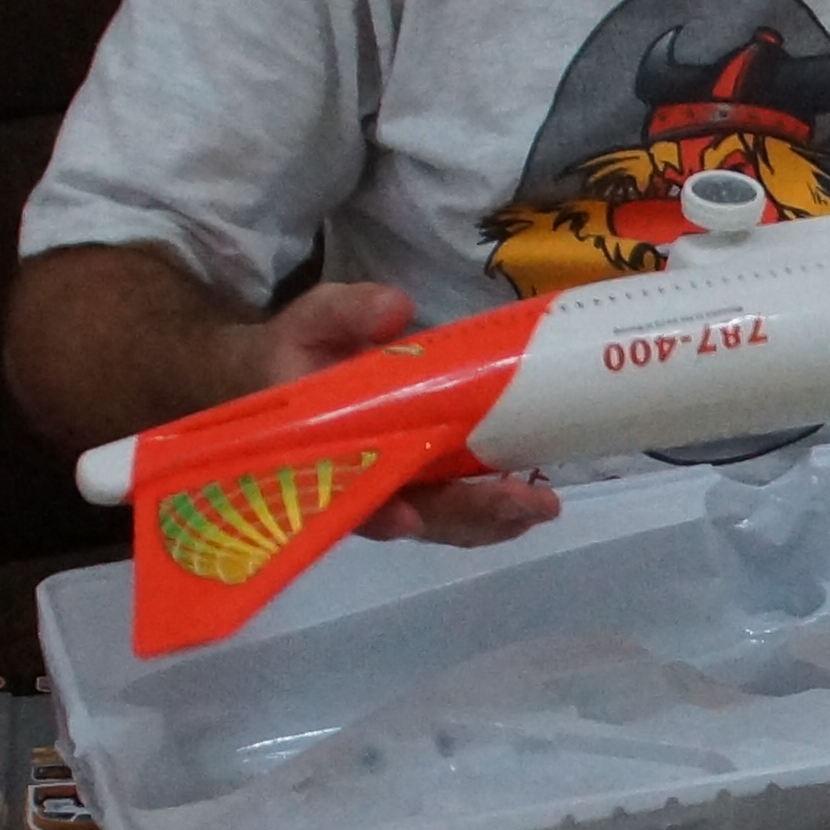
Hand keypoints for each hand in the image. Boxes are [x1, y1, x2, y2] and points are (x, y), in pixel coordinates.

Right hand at [250, 280, 563, 546]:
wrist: (286, 375)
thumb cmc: (297, 352)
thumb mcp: (311, 321)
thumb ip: (344, 313)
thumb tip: (393, 310)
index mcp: (322, 456)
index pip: (348, 494)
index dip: (378, 512)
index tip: (407, 518)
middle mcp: (361, 487)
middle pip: (415, 515)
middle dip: (470, 514)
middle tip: (525, 504)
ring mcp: (397, 488)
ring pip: (444, 520)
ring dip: (494, 519)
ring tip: (542, 506)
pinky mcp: (424, 479)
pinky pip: (458, 507)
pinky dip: (494, 509)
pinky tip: (533, 502)